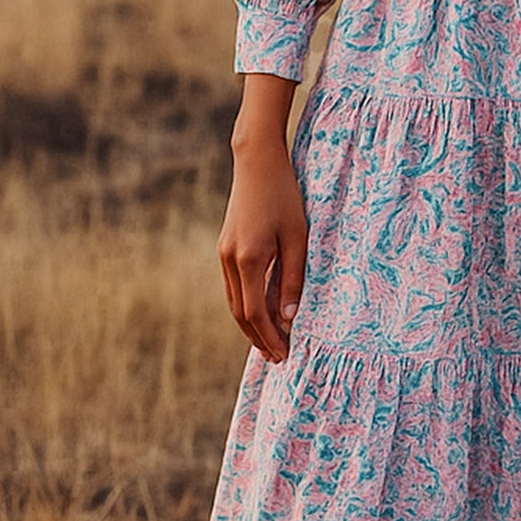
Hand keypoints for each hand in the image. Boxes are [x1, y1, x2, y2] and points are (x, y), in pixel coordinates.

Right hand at [219, 133, 308, 361]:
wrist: (257, 163)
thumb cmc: (284, 196)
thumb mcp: (298, 238)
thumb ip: (293, 279)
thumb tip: (290, 317)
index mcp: (248, 259)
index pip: (256, 313)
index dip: (270, 337)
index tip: (285, 354)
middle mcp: (229, 260)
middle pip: (240, 313)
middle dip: (258, 338)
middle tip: (277, 358)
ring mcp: (223, 253)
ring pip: (234, 301)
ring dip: (251, 325)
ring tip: (270, 343)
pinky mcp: (225, 247)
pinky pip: (234, 286)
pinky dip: (246, 305)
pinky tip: (261, 313)